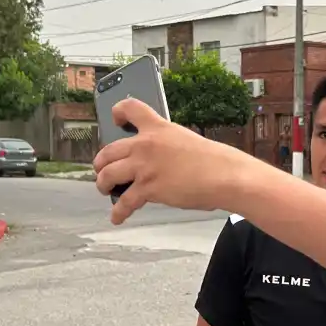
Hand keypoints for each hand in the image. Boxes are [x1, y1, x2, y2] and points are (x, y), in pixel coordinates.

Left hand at [92, 98, 257, 224]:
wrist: (224, 176)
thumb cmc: (214, 161)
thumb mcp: (186, 140)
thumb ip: (166, 146)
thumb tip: (156, 162)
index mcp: (158, 128)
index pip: (130, 108)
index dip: (118, 111)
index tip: (115, 119)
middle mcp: (146, 144)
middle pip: (108, 150)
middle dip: (100, 162)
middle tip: (102, 169)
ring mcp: (144, 166)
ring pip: (108, 174)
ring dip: (103, 184)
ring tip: (105, 189)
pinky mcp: (148, 188)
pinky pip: (124, 202)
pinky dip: (119, 212)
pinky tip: (117, 217)